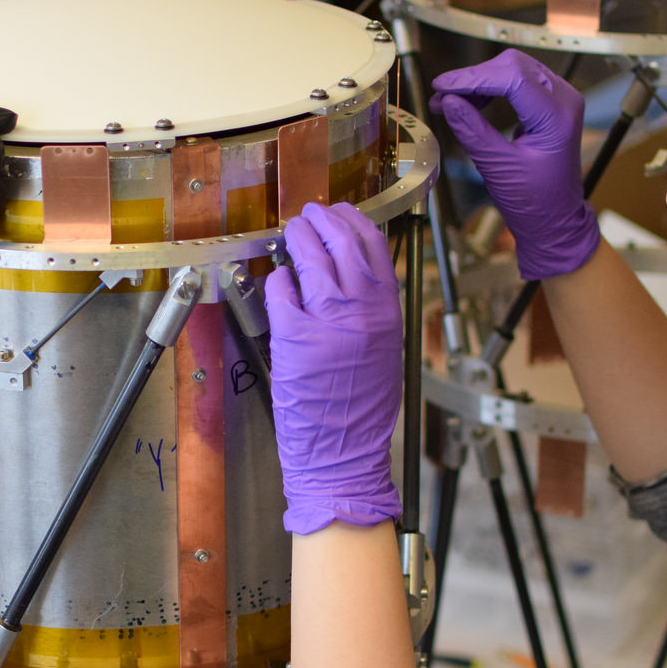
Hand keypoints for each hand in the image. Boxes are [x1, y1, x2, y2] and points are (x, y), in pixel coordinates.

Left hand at [264, 202, 402, 534]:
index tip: (342, 213)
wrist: (342, 454)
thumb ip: (373, 313)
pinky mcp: (294, 337)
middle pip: (342, 244)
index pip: (375, 248)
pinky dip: (279, 280)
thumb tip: (353, 278)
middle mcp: (362, 312)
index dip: (355, 223)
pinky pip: (282, 292)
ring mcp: (327, 322)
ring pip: (312, 259)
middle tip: (310, 213)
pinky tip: (279, 279)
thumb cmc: (361, 413)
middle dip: (324, 220)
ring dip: (299, 238)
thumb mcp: (384, 353)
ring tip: (292, 231)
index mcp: (387, 314)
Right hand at [429, 49, 597, 279]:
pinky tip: (470, 103)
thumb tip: (448, 101)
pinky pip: (518, 82)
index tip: (441, 86)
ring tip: (450, 101)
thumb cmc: (534, 200)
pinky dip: (491, 88)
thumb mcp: (497, 167)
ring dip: (480, 81)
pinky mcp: (550, 104)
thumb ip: (472, 130)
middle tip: (442, 95)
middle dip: (474, 77)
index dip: (472, 78)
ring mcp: (560, 99)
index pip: (512, 79)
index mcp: (556, 117)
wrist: (555, 218)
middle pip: (513, 66)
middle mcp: (564, 100)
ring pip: (514, 69)